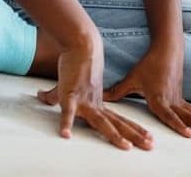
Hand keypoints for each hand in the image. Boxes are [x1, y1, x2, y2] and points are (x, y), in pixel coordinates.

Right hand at [36, 42, 152, 149]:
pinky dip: (67, 122)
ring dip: (115, 135)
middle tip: (150, 145)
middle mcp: (95, 104)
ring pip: (102, 122)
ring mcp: (84, 100)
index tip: (147, 138)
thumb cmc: (76, 64)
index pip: (118, 121)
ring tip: (126, 147)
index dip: (132, 130)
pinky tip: (65, 135)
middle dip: (134, 135)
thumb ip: (55, 96)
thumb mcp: (67, 86)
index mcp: (98, 103)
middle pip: (117, 124)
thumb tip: (40, 95)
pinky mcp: (70, 95)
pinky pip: (67, 111)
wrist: (80, 44)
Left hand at [104, 45, 190, 141]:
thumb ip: (118, 91)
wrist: (166, 49)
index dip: (179, 125)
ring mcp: (180, 99)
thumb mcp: (132, 79)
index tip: (189, 135)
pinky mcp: (183, 97)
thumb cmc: (148, 65)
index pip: (170, 115)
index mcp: (160, 99)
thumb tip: (101, 99)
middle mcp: (173, 100)